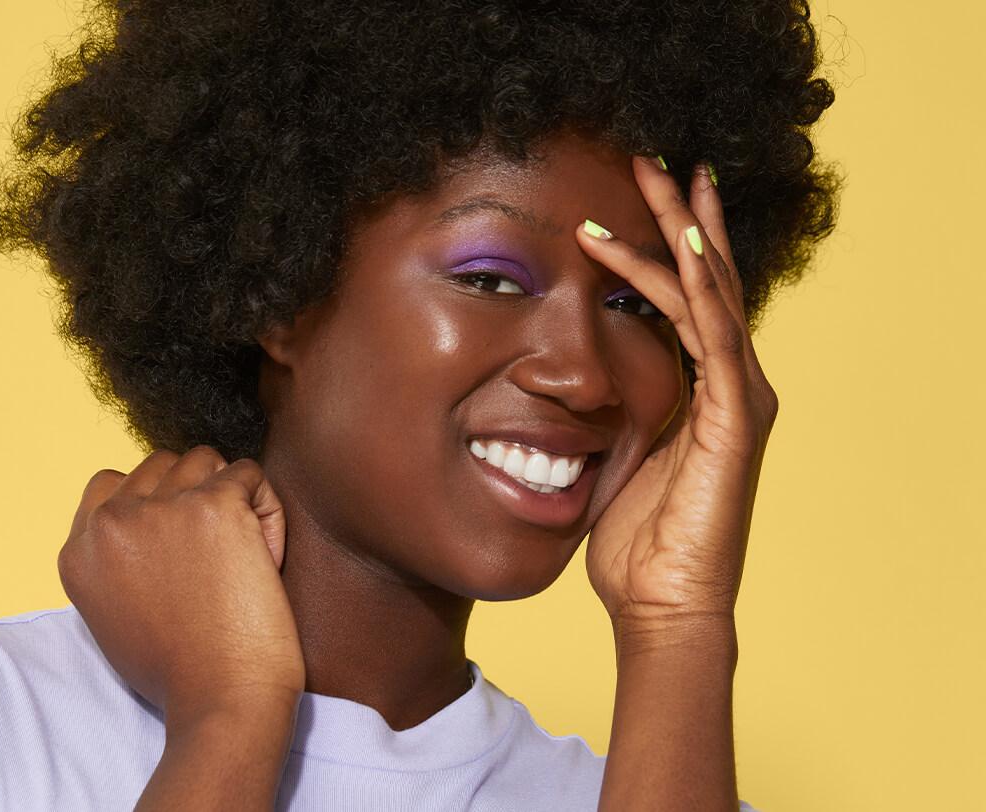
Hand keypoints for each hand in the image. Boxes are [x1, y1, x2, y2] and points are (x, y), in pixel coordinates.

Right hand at [57, 446, 304, 729]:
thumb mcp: (114, 613)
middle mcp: (111, 522)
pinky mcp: (215, 504)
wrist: (221, 699)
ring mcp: (162, 508)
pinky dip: (266, 510)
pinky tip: (266, 557)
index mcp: (78, 550)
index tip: (181, 545)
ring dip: (231, 496)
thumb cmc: (181, 671)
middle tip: (217, 556)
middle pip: (162, 465)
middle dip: (194, 494)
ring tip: (243, 554)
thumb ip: (116, 558)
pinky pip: (250, 474)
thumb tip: (145, 513)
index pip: (111, 483)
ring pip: (206, 460)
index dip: (154, 502)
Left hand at [576, 156, 778, 634]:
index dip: (667, 246)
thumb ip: (616, 412)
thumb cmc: (639, 543)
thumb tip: (579, 387)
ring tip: (659, 174)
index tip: (639, 198)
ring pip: (712, 293)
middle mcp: (732, 384)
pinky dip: (699, 286)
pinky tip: (682, 240)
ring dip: (683, 232)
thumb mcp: (620, 457)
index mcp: (706, 390)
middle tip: (651, 159)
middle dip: (679, 217)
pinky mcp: (735, 416)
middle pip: (706, 281)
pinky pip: (717, 335)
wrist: (662, 605)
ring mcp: (740, 397)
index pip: (688, 301)